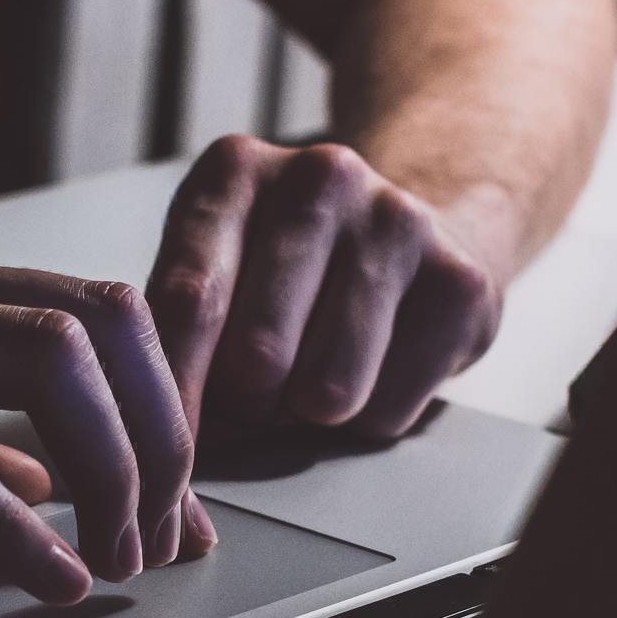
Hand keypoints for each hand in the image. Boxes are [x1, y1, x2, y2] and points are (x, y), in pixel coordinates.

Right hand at [0, 223, 211, 603]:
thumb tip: (49, 480)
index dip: (163, 410)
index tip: (181, 504)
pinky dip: (11, 524)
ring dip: (109, 468)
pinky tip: (44, 577)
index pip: (95, 314)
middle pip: (101, 322)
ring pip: (45, 361)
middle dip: (161, 436)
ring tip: (115, 557)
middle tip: (162, 537)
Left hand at [146, 136, 504, 440]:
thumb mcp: (214, 266)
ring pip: (327, 393)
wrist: (413, 232)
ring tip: (308, 381)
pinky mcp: (460, 282)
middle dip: (244, 409)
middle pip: (257, 358)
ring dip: (307, 417)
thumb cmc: (285, 269)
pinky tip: (372, 371)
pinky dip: (368, 419)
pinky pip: (388, 410)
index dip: (172, 392)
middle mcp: (319, 178)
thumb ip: (175, 332)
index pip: (188, 301)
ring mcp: (398, 222)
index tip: (161, 447)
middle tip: (253, 398)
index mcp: (234, 170)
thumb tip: (156, 429)